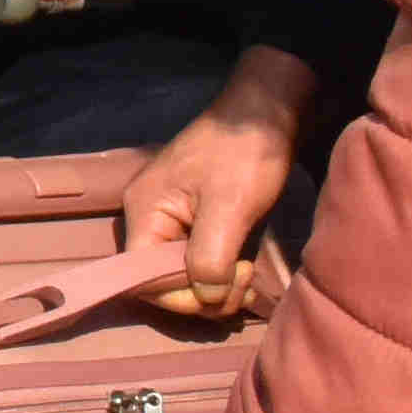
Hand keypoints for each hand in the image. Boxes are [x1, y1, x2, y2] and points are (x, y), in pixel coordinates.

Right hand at [122, 48, 318, 317]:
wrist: (269, 114)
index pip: (142, 277)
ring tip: (249, 280)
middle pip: (162, 279)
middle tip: (243, 286)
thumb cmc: (245, 154)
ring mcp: (174, 220)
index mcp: (145, 212)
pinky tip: (245, 273)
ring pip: (184, 274)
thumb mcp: (230, 206)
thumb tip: (206, 298)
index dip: (179, 296)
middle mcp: (151, 219)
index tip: (222, 292)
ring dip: (217, 287)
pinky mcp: (197, 221)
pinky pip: (200, 260)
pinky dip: (222, 273)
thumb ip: (210, 257)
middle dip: (203, 293)